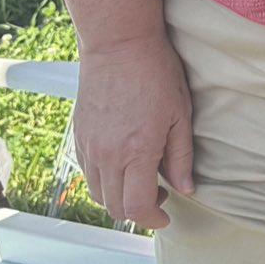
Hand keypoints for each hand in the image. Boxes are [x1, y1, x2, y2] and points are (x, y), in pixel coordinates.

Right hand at [74, 29, 193, 229]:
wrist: (118, 44)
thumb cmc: (155, 72)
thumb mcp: (181, 114)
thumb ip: (181, 157)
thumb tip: (186, 188)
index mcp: (136, 152)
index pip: (137, 207)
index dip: (153, 220)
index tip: (166, 216)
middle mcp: (107, 156)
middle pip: (115, 207)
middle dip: (138, 211)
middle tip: (160, 195)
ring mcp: (89, 147)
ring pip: (98, 193)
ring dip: (119, 197)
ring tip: (143, 178)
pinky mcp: (78, 136)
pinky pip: (88, 173)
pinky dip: (105, 180)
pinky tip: (124, 163)